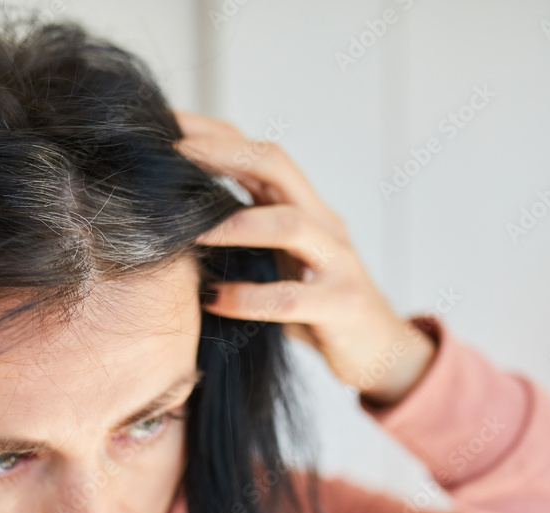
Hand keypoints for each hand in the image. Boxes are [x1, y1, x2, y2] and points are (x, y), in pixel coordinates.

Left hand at [173, 110, 436, 406]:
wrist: (381, 350)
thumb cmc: (316, 303)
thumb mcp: (282, 259)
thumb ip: (248, 231)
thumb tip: (180, 213)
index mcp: (306, 208)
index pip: (260, 154)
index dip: (216, 135)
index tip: (168, 125)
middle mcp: (324, 225)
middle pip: (278, 166)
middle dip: (224, 156)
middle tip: (175, 156)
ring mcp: (337, 263)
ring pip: (291, 225)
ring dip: (237, 224)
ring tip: (192, 232)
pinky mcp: (342, 307)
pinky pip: (290, 299)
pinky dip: (248, 298)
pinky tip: (214, 300)